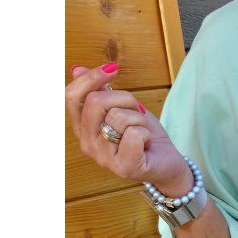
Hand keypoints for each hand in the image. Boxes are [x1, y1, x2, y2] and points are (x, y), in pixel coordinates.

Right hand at [65, 63, 190, 193]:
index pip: (71, 96)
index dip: (91, 78)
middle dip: (124, 98)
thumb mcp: (122, 107)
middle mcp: (87, 144)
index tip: (113, 69)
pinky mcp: (124, 167)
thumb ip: (100, 91)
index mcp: (82, 128)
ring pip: (118, 117)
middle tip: (137, 111)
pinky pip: (134, 134)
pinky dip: (146, 133)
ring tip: (142, 131)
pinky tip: (146, 143)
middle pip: (95, 102)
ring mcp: (104, 158)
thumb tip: (77, 69)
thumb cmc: (143, 135)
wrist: (166, 163)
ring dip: (138, 118)